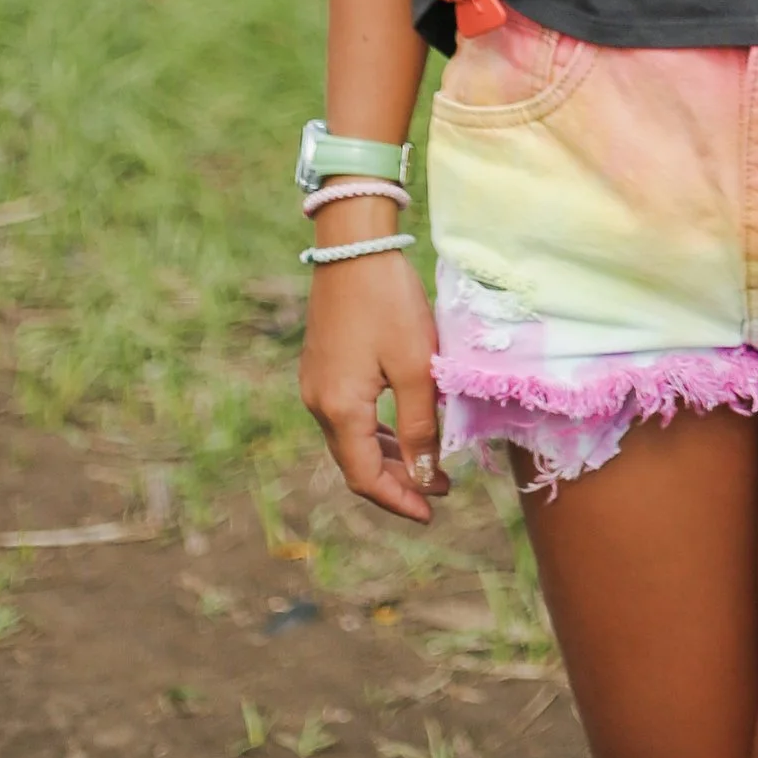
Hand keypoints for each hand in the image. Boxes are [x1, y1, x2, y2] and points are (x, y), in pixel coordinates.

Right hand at [299, 248, 449, 521]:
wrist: (353, 246)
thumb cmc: (388, 302)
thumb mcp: (415, 365)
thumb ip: (420, 425)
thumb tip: (425, 475)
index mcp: (339, 410)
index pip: (366, 477)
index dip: (399, 499)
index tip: (432, 511)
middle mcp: (319, 404)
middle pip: (357, 463)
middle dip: (399, 481)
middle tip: (441, 489)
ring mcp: (317, 385)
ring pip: (353, 441)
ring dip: (390, 457)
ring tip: (430, 466)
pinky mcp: (323, 368)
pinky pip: (349, 416)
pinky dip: (377, 432)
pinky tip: (404, 430)